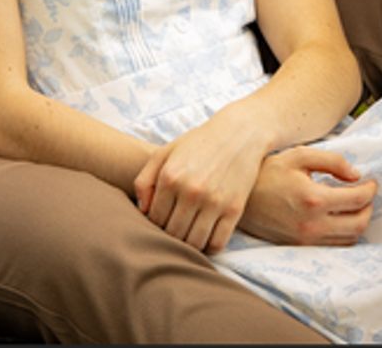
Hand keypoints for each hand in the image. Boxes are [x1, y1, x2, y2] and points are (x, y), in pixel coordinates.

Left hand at [133, 108, 271, 252]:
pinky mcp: (234, 209)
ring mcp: (214, 202)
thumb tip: (142, 210)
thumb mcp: (165, 152)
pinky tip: (206, 237)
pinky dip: (209, 248)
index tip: (161, 221)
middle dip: (170, 236)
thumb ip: (145, 179)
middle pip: (173, 234)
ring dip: (189, 244)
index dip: (155, 224)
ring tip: (188, 235)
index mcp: (170, 176)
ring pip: (194, 243)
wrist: (238, 133)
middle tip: (174, 229)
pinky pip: (217, 244)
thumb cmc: (198, 143)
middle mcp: (190, 191)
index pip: (154, 218)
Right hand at [237, 146, 375, 245]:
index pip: (357, 200)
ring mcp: (307, 239)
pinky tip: (339, 218)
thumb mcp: (299, 156)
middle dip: (368, 208)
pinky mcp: (301, 247)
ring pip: (349, 238)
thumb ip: (332, 161)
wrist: (241, 198)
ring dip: (358, 222)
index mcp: (314, 199)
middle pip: (359, 224)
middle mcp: (313, 224)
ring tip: (353, 205)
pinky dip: (344, 234)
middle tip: (365, 194)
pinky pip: (334, 245)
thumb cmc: (268, 172)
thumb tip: (356, 175)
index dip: (370, 190)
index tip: (371, 182)